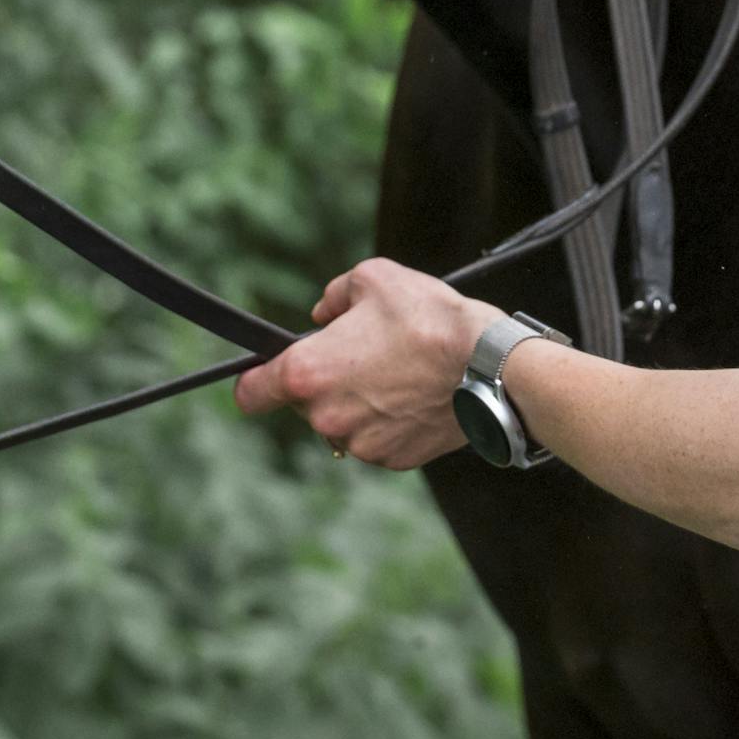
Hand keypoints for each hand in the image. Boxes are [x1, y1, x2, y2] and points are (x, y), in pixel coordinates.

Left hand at [233, 259, 496, 468]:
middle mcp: (326, 417)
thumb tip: (323, 316)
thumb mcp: (372, 278)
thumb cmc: (428, 318)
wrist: (488, 366)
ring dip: (359, 403)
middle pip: (305, 404)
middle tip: (364, 356)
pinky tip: (415, 395)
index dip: (254, 381)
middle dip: (326, 382)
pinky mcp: (392, 459)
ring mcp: (360, 444)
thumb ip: (333, 297)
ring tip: (398, 373)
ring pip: (343, 423)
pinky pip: (377, 439)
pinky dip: (389, 421)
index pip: (250, 394)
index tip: (263, 375)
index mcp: (307, 373)